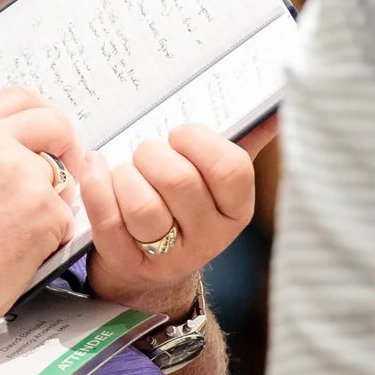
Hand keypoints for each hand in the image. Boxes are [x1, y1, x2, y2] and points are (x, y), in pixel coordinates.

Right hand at [0, 86, 80, 332]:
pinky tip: (18, 250)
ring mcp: (20, 173)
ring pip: (61, 177)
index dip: (43, 115)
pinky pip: (66, 216)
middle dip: (67, 146)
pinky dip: (51, 236)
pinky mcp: (43, 207)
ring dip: (51, 203)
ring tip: (13, 232)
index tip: (51, 134)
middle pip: (52, 122)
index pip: (18, 98)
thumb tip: (28, 151)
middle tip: (66, 171)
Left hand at [62, 121, 258, 316]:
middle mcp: (211, 237)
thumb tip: (277, 109)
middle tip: (145, 153)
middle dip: (152, 154)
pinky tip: (97, 170)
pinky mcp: (130, 264)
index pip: (231, 169)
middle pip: (179, 182)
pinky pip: (108, 221)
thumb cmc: (183, 201)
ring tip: (124, 171)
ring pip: (143, 207)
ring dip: (125, 176)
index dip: (198, 141)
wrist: (150, 264)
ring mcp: (170, 257)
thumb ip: (246, 139)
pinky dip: (97, 188)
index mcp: (238, 209)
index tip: (179, 135)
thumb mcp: (215, 175)